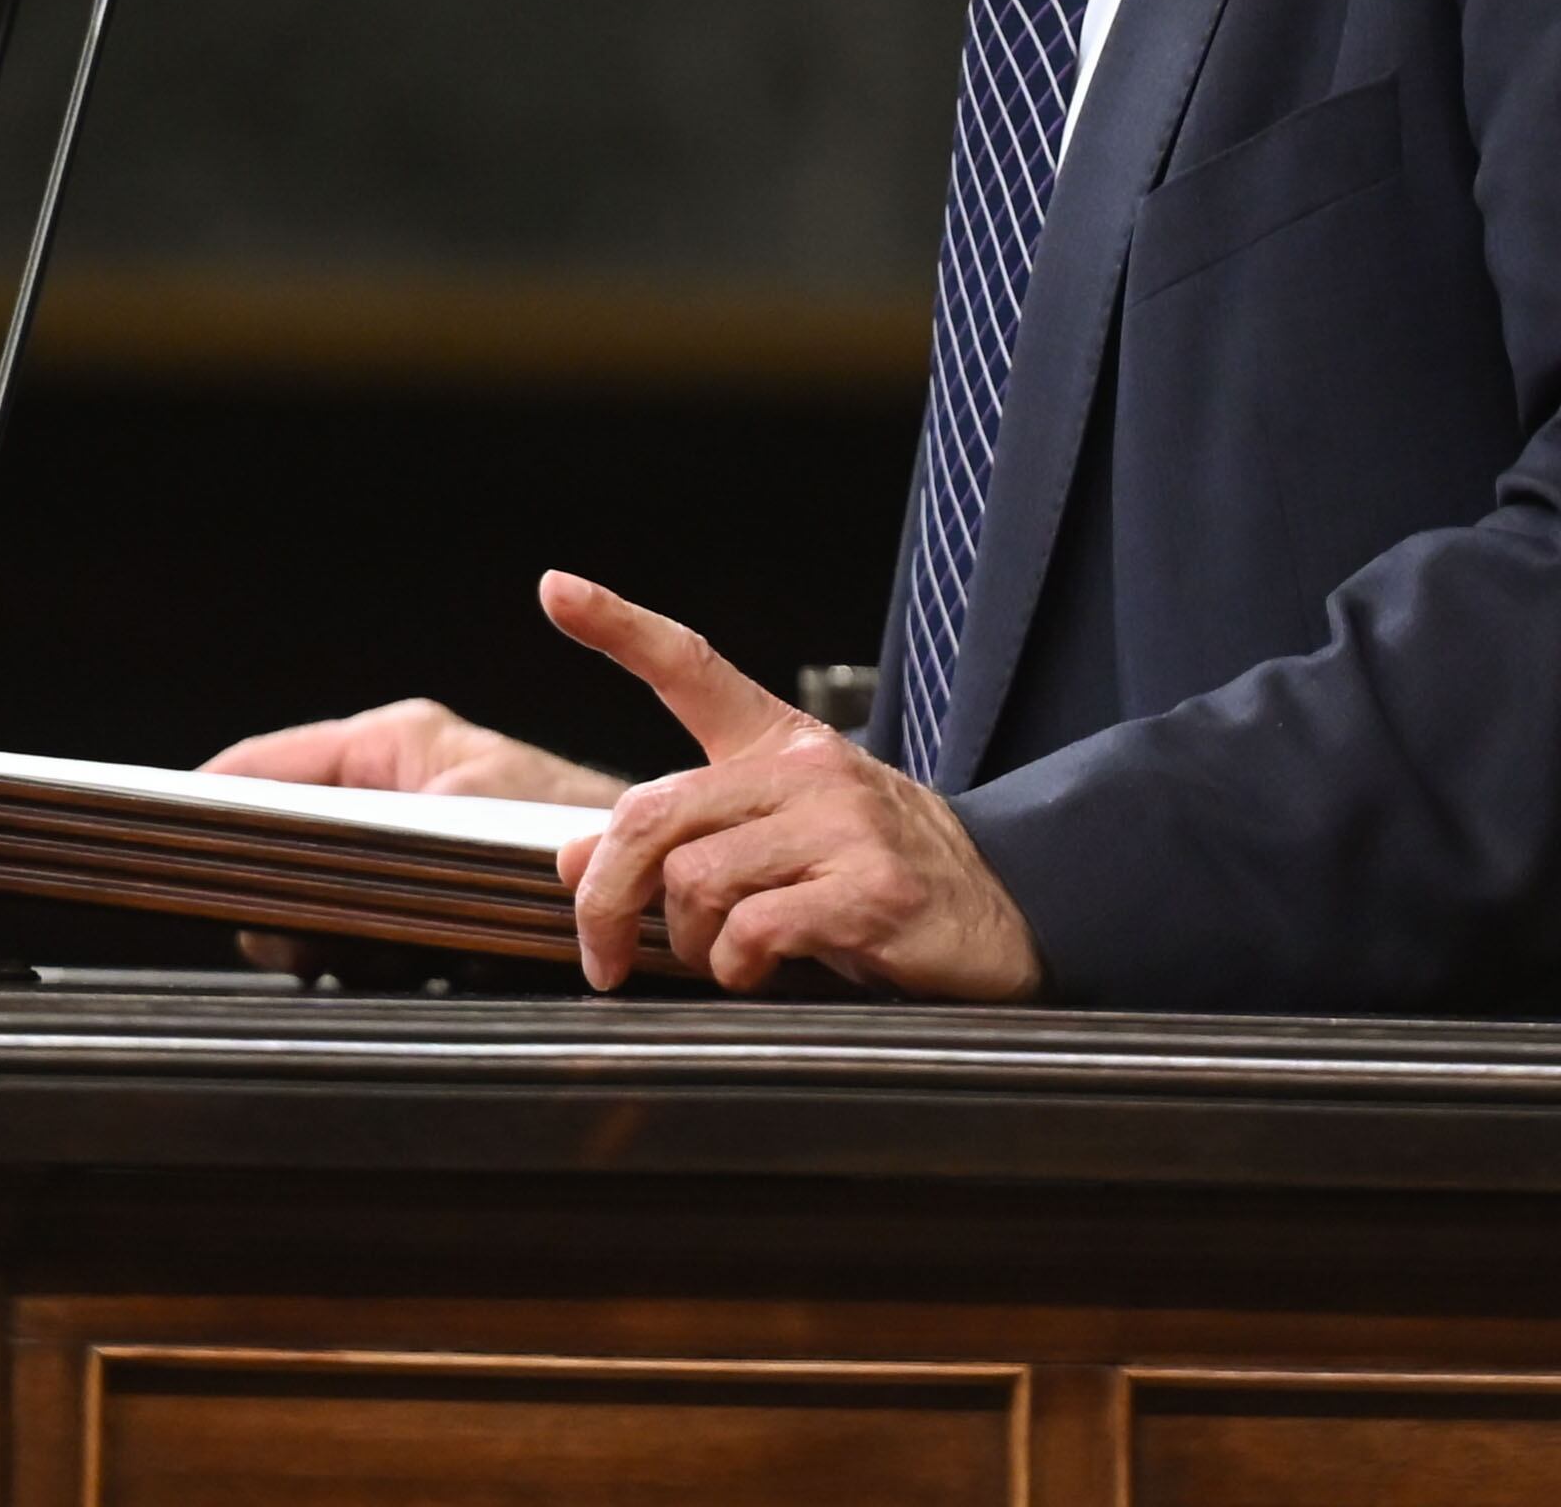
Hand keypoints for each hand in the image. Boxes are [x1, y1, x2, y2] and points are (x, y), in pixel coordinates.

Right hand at [203, 704, 621, 973]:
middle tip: (293, 937)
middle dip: (276, 894)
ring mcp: (405, 836)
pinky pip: (355, 922)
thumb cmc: (567, 837)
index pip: (261, 763)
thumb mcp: (451, 822)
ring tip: (362, 948)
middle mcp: (393, 780)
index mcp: (392, 741)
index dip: (207, 803)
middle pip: (279, 837)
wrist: (647, 890)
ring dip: (322, 933)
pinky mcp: (424, 887)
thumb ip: (354, 851)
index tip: (160, 841)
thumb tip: (272, 913)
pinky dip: (358, 949)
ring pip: (313, 890)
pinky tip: (387, 962)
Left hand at [546, 573, 1042, 1000]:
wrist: (1003, 913)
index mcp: (779, 746)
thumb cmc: (877, 877)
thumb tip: (577, 857)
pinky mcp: (872, 890)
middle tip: (603, 955)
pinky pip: (756, 928)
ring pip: (696, 879)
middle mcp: (806, 770)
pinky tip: (761, 970)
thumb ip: (681, 842)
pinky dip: (737, 966)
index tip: (557, 589)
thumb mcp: (773, 845)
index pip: (690, 666)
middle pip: (653, 814)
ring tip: (725, 958)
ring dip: (690, 941)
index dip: (618, 625)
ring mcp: (844, 825)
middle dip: (607, 898)